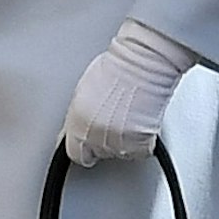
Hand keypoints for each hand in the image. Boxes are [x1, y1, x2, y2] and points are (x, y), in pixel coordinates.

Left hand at [64, 20, 193, 166]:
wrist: (142, 65)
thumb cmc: (117, 68)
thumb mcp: (83, 91)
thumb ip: (79, 116)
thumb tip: (80, 125)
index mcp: (77, 125)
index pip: (76, 153)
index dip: (84, 146)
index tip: (89, 141)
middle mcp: (95, 137)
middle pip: (98, 153)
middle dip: (104, 140)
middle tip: (113, 120)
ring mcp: (118, 143)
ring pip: (120, 153)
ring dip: (123, 141)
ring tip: (128, 118)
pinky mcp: (140, 144)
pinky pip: (140, 152)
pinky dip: (143, 142)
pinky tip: (141, 124)